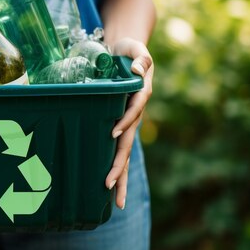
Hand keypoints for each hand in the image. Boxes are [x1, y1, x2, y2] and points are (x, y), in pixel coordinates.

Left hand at [104, 37, 153, 209]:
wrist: (126, 54)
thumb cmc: (129, 51)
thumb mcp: (136, 49)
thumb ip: (140, 58)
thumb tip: (138, 69)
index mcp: (139, 96)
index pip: (134, 110)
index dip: (125, 120)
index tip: (113, 132)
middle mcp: (135, 114)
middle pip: (128, 143)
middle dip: (120, 164)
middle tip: (110, 184)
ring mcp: (128, 123)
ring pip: (125, 153)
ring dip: (121, 176)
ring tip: (117, 201)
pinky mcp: (119, 125)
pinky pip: (117, 150)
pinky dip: (116, 169)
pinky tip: (109, 188)